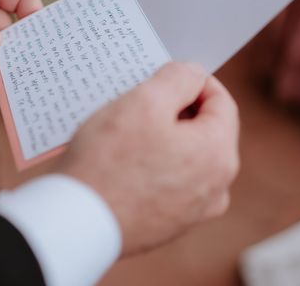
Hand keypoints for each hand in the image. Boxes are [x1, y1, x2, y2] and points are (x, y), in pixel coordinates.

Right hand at [56, 62, 239, 255]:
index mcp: (219, 155)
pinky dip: (152, 163)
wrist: (78, 222)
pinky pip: (168, 180)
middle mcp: (216, 188)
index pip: (221, 102)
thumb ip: (178, 78)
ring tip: (127, 129)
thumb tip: (192, 74)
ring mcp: (193, 211)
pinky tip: (122, 159)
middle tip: (139, 100)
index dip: (193, 80)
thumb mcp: (144, 101)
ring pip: (185, 155)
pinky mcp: (169, 224)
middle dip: (175, 109)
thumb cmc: (109, 160)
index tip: (163, 75)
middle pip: (204, 130)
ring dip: (162, 136)